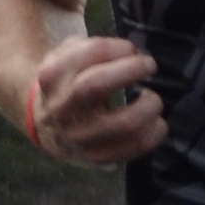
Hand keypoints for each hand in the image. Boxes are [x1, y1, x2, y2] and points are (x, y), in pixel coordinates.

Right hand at [26, 31, 168, 167]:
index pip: (89, 53)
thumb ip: (93, 46)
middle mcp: (61, 108)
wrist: (47, 123)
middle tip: (149, 65)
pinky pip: (131, 151)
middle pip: (95, 85)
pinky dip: (152, 136)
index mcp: (51, 75)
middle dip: (130, 70)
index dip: (118, 48)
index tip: (132, 49)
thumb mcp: (67, 55)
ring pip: (121, 124)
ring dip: (147, 107)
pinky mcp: (95, 159)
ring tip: (153, 98)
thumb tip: (133, 48)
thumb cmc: (69, 81)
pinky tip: (157, 123)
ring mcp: (78, 137)